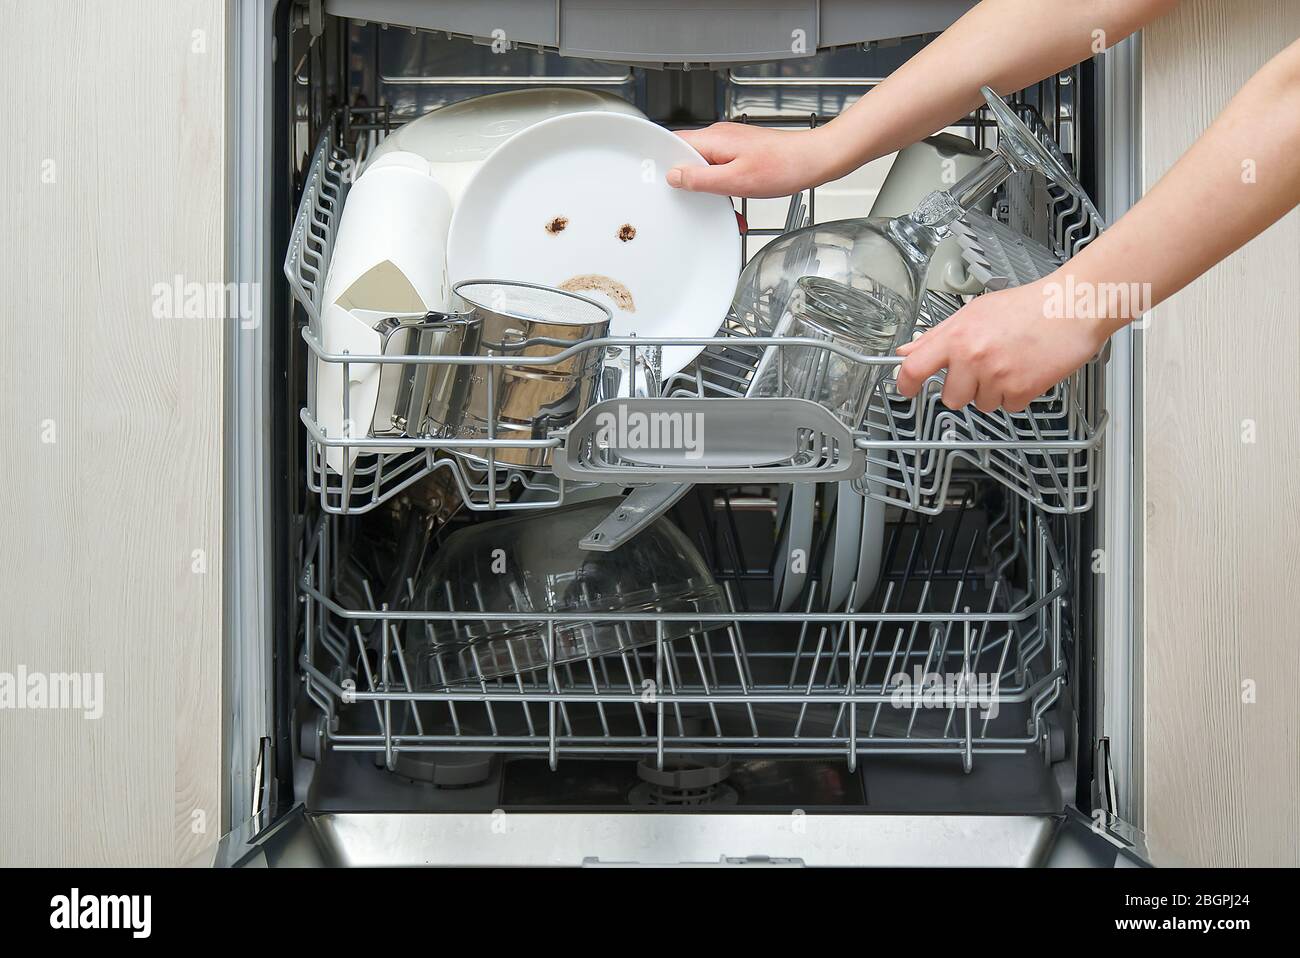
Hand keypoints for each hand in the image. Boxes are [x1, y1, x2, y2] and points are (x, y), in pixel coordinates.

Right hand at [667, 124, 846, 197]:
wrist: (814, 160)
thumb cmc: (783, 167)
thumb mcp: (736, 181)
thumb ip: (701, 179)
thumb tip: (674, 176)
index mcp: (713, 140)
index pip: (674, 144)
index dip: (663, 164)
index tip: (662, 183)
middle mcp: (720, 137)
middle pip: (688, 158)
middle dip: (689, 183)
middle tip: (696, 200)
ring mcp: (731, 144)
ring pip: (706, 168)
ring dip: (711, 189)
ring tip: (724, 203)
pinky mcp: (741, 152)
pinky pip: (722, 170)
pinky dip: (725, 188)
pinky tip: (736, 202)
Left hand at [894, 278, 1112, 412]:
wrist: (1071, 307)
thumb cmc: (1027, 306)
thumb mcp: (973, 311)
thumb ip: (937, 335)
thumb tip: (907, 351)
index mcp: (957, 336)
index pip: (915, 367)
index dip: (905, 384)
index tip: (906, 390)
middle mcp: (974, 357)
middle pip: (951, 398)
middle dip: (963, 389)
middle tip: (981, 369)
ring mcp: (997, 376)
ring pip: (981, 404)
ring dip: (992, 391)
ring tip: (1009, 363)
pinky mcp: (1021, 390)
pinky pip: (1008, 406)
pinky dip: (1016, 394)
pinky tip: (1024, 371)